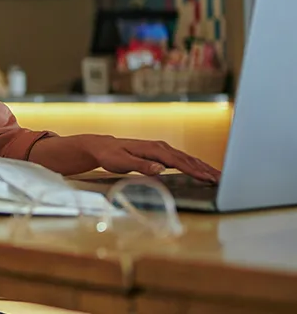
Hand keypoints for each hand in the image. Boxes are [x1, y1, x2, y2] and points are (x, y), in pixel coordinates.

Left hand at [80, 135, 220, 182]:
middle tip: (222, 180)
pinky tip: (203, 172)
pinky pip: (182, 159)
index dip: (194, 170)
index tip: (208, 178)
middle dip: (205, 169)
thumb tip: (160, 168)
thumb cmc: (110, 155)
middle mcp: (160, 147)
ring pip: (187, 158)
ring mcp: (161, 149)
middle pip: (188, 159)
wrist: (103, 147)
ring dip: (203, 167)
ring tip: (219, 177)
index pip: (178, 161)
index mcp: (153, 149)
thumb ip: (141, 166)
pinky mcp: (161, 153)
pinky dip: (195, 165)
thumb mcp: (122, 162)